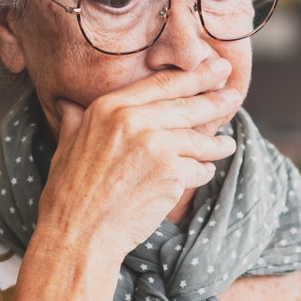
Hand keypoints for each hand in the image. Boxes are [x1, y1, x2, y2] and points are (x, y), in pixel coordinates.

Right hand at [34, 58, 240, 259]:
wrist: (79, 232)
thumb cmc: (69, 193)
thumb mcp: (67, 146)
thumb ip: (76, 120)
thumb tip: (68, 103)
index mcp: (110, 108)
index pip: (161, 84)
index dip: (193, 75)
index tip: (214, 67)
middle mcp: (134, 120)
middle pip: (187, 105)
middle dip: (215, 99)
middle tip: (233, 93)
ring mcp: (156, 146)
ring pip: (198, 139)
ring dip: (216, 143)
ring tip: (227, 144)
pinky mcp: (172, 173)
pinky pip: (199, 169)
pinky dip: (203, 172)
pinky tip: (206, 172)